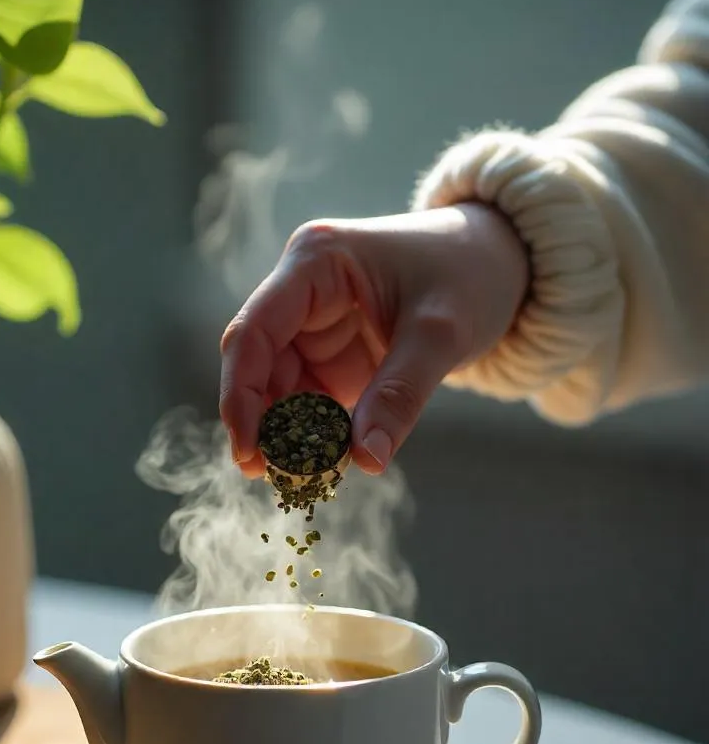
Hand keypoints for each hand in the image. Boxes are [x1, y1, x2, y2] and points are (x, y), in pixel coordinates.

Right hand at [219, 203, 529, 475]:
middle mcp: (301, 293)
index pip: (253, 332)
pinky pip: (309, 405)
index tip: (249, 451)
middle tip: (279, 480)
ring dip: (288, 438)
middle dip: (265, 425)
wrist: (503, 264)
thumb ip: (400, 393)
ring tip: (305, 480)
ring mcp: (314, 329)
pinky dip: (314, 438)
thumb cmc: (471, 273)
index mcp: (314, 262)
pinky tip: (326, 466)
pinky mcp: (333, 359)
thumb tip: (366, 460)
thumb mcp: (442, 332)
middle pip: (258, 367)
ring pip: (279, 393)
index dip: (241, 394)